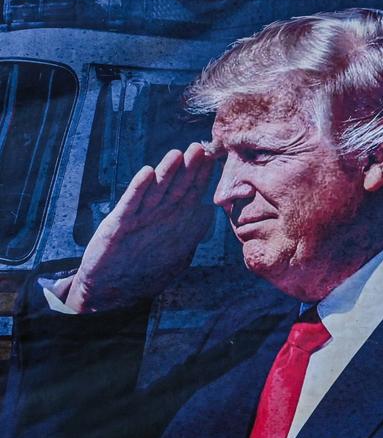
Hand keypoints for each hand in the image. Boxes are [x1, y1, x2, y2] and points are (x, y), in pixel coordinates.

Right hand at [64, 142, 216, 312]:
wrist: (112, 290)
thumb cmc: (145, 269)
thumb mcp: (177, 252)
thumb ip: (192, 232)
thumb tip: (209, 213)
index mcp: (171, 220)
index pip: (191, 193)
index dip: (202, 176)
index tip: (214, 158)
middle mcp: (156, 214)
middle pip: (175, 187)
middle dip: (188, 168)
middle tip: (200, 147)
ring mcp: (138, 218)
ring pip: (156, 191)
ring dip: (166, 173)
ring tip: (178, 154)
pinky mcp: (119, 225)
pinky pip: (131, 205)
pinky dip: (139, 189)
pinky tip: (147, 174)